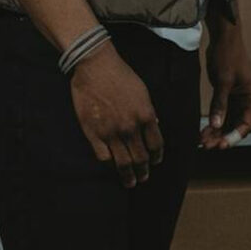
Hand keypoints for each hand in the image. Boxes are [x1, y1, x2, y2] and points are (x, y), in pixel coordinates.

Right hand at [68, 42, 163, 187]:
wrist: (96, 67)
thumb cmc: (121, 76)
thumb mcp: (143, 92)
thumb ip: (148, 112)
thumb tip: (154, 127)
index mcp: (146, 116)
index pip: (156, 144)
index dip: (157, 156)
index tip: (156, 162)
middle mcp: (130, 128)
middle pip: (140, 157)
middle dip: (144, 170)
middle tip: (143, 178)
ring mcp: (111, 133)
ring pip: (122, 162)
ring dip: (128, 175)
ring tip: (130, 182)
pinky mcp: (93, 134)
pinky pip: (103, 156)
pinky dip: (109, 163)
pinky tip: (111, 165)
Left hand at [200, 19, 250, 149]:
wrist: (224, 38)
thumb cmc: (228, 55)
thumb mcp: (223, 80)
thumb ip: (220, 104)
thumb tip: (215, 124)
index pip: (247, 123)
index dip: (234, 136)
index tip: (220, 145)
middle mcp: (247, 99)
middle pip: (237, 125)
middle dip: (222, 136)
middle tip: (207, 145)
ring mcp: (238, 97)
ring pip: (229, 121)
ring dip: (217, 131)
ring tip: (202, 141)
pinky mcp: (229, 95)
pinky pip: (223, 113)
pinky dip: (214, 122)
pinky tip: (203, 130)